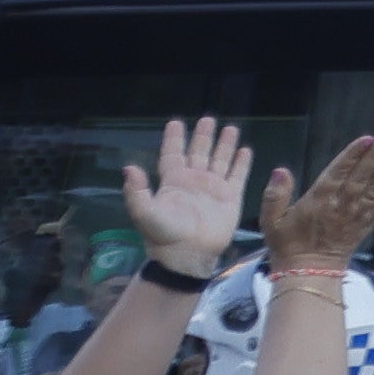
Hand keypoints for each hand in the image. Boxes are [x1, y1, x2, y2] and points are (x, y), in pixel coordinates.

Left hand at [123, 117, 249, 280]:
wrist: (188, 255)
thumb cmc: (164, 234)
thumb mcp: (144, 213)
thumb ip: (136, 191)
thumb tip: (128, 167)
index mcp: (173, 182)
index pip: (173, 154)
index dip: (174, 139)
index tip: (175, 123)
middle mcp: (194, 181)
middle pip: (199, 152)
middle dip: (203, 136)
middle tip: (209, 119)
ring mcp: (213, 188)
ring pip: (220, 160)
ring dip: (224, 145)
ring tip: (230, 128)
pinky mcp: (230, 198)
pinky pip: (237, 176)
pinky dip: (241, 163)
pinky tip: (245, 150)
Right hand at [259, 135, 373, 282]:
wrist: (308, 274)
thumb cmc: (288, 245)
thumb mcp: (271, 221)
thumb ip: (275, 195)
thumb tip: (280, 170)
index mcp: (318, 200)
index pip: (339, 172)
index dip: (353, 154)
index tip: (367, 139)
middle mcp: (341, 205)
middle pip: (362, 176)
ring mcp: (356, 214)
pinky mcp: (366, 223)